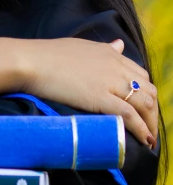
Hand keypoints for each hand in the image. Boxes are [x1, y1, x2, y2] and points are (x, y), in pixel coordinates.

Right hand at [20, 37, 157, 147]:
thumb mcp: (81, 46)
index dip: (144, 94)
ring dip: (150, 123)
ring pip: (144, 103)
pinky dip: (141, 129)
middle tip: (147, 127)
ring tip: (148, 138)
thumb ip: (103, 48)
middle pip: (147, 90)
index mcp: (110, 53)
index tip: (141, 109)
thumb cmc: (49, 54)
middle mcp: (115, 66)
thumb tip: (119, 45)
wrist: (32, 62)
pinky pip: (130, 115)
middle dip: (152, 110)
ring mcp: (109, 81)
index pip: (140, 75)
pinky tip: (144, 140)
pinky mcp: (100, 97)